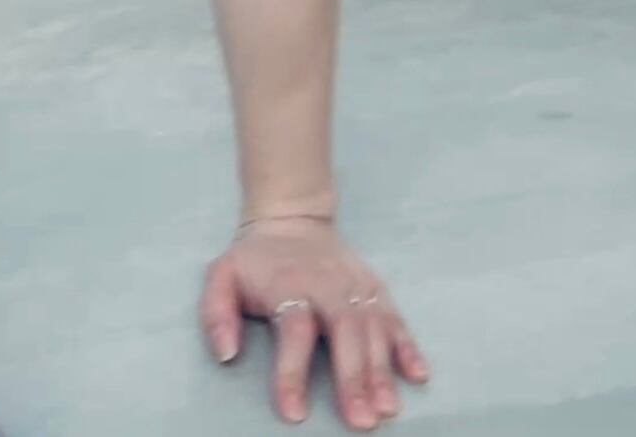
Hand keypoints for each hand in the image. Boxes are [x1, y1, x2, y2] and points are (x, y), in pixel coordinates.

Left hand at [200, 217, 428, 428]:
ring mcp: (355, 286)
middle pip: (343, 331)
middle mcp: (327, 286)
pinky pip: (396, 317)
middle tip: (362, 420)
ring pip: (373, 327)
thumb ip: (217, 314)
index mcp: (289, 285)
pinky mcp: (374, 287)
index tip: (294, 413)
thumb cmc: (255, 260)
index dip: (292, 372)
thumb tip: (226, 354)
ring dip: (382, 370)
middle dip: (353, 378)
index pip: (293, 330)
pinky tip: (418, 374)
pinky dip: (409, 346)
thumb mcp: (221, 277)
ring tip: (387, 408)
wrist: (290, 218)